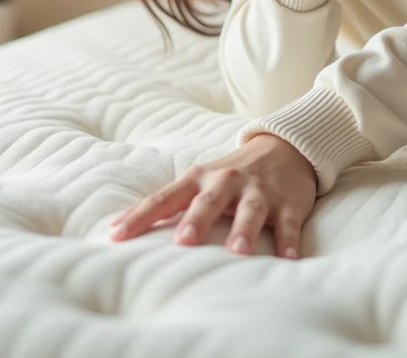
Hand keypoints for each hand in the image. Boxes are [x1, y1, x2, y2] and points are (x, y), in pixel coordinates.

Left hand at [109, 133, 317, 258]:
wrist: (286, 147)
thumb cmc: (232, 174)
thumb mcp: (200, 180)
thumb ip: (169, 202)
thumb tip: (119, 227)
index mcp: (199, 179)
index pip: (164, 198)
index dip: (140, 216)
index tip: (118, 235)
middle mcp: (227, 182)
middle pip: (208, 201)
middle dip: (196, 220)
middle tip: (183, 241)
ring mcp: (259, 192)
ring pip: (250, 211)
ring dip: (244, 230)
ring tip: (238, 251)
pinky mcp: (288, 203)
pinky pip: (288, 224)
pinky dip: (289, 241)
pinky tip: (289, 258)